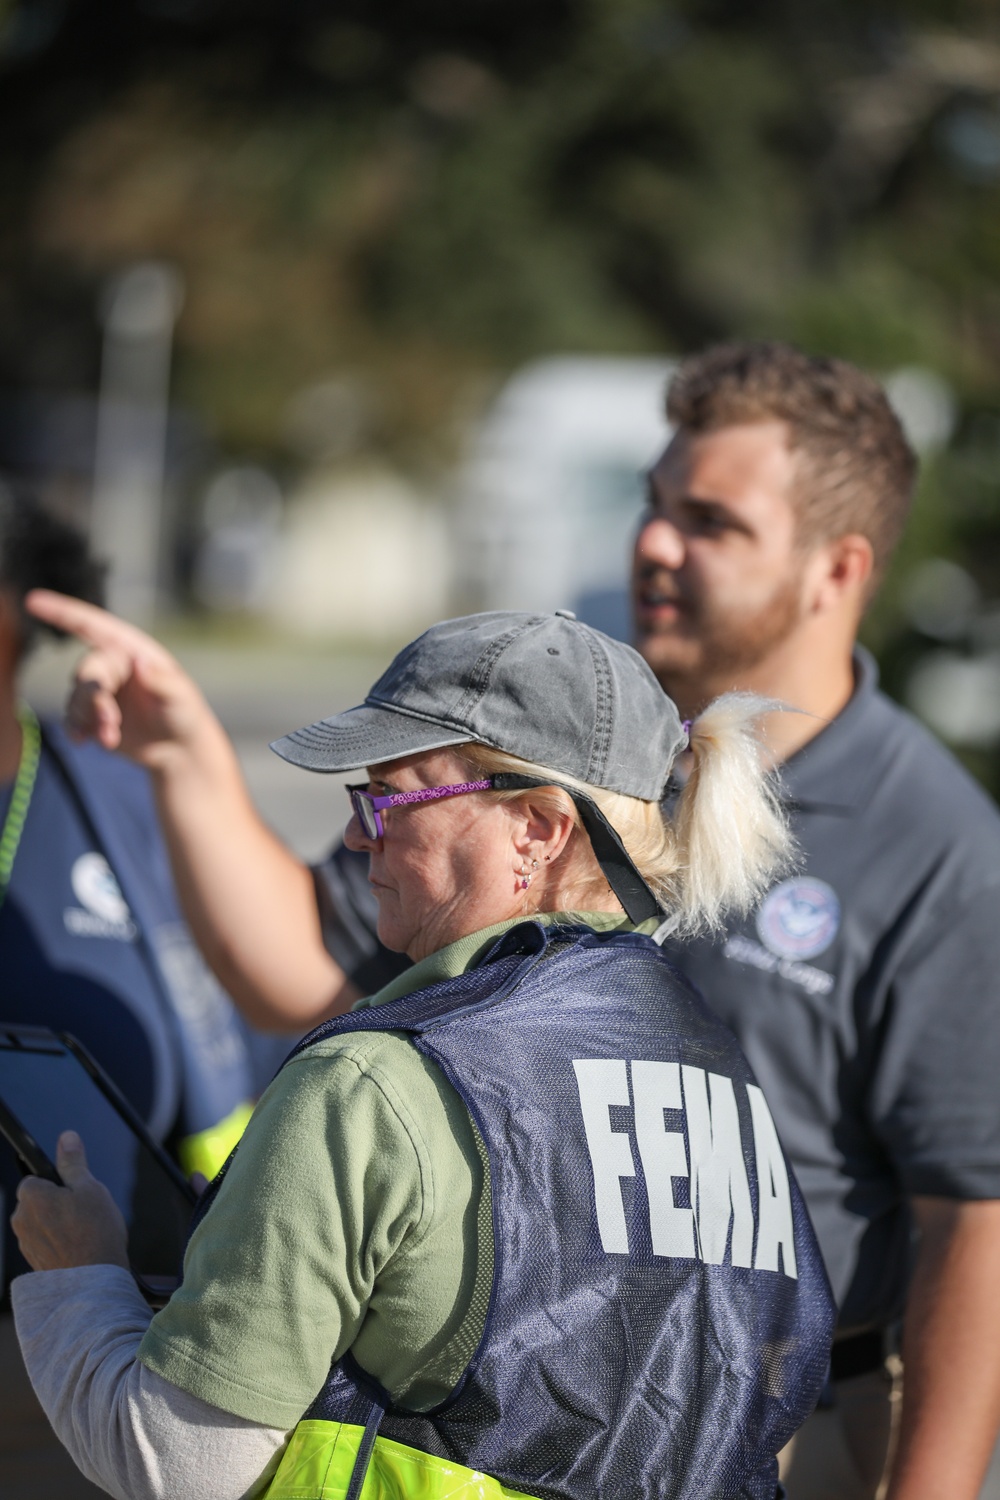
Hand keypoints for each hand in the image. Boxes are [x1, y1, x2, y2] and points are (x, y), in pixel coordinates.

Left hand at [11, 1132, 129, 1271]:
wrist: (94, 1283)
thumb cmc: (94, 1233)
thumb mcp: (89, 1187)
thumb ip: (74, 1161)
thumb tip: (66, 1138)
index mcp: (31, 1196)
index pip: (36, 1178)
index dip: (59, 1182)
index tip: (75, 1191)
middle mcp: (21, 1220)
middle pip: (39, 1201)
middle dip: (58, 1204)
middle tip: (85, 1212)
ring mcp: (26, 1244)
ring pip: (42, 1223)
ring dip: (59, 1224)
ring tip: (85, 1232)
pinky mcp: (33, 1263)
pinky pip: (45, 1243)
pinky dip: (59, 1243)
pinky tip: (80, 1248)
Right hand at [24, 590, 210, 770]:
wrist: (178, 748)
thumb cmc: (184, 713)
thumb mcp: (180, 696)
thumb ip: (161, 681)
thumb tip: (139, 662)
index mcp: (130, 649)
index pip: (92, 626)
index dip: (62, 612)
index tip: (33, 601)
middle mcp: (110, 665)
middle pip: (87, 673)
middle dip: (95, 698)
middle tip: (111, 722)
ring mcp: (99, 691)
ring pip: (76, 699)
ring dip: (89, 719)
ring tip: (110, 738)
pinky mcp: (91, 716)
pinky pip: (72, 718)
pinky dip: (75, 728)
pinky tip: (82, 741)